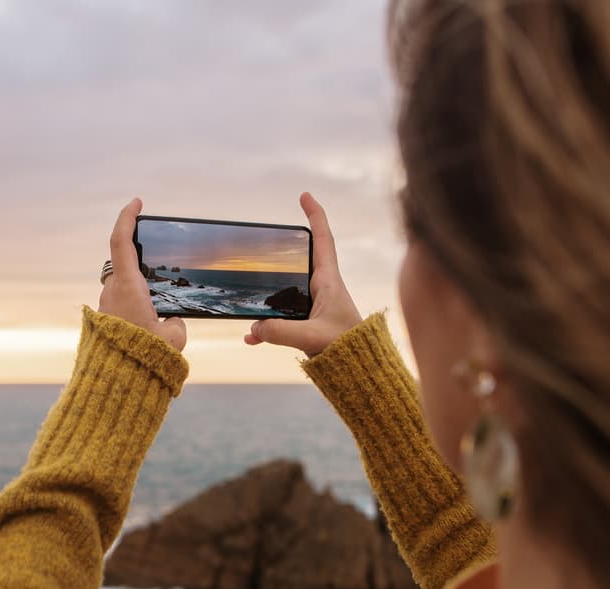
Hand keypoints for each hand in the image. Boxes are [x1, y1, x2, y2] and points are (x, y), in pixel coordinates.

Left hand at [99, 198, 186, 351]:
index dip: (127, 217)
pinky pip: (121, 309)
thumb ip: (175, 324)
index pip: (121, 241)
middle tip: (162, 277)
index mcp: (128, 286)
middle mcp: (112, 293)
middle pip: (124, 267)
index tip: (137, 203)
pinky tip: (151, 330)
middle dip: (142, 269)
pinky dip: (135, 312)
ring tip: (160, 315)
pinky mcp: (104, 324)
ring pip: (124, 290)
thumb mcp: (173, 337)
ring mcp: (106, 308)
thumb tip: (171, 322)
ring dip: (140, 296)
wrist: (119, 384)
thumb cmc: (146, 357)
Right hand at [243, 192, 362, 356]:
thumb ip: (282, 332)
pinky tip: (251, 338)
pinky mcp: (309, 326)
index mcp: (329, 282)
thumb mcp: (313, 338)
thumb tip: (255, 327)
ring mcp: (315, 307)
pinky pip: (282, 320)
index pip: (323, 240)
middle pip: (302, 259)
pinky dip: (266, 328)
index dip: (316, 215)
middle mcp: (323, 290)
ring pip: (287, 291)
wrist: (361, 372)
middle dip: (286, 248)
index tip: (305, 195)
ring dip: (268, 293)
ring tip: (248, 294)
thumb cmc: (348, 350)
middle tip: (270, 237)